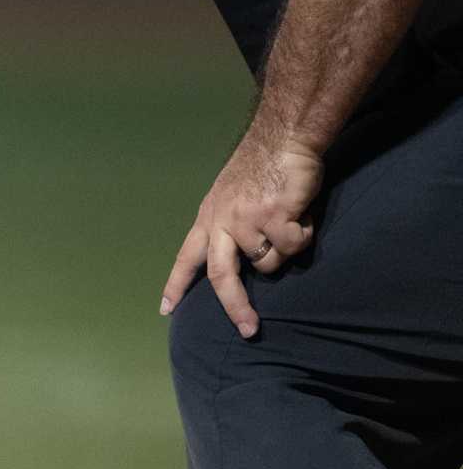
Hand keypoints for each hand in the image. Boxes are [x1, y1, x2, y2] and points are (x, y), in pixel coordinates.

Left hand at [159, 134, 322, 337]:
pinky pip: (293, 246)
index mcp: (208, 219)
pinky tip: (300, 212)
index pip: (187, 258)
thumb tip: (245, 258)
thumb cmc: (262, 166)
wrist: (282, 139)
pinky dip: (302, 234)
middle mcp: (221, 224)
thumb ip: (230, 225)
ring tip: (289, 218)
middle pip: (222, 277)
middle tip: (248, 329)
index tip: (166, 310)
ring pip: (269, 263)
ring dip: (285, 249)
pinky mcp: (272, 219)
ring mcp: (245, 222)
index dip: (177, 285)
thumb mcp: (232, 197)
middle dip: (235, 307)